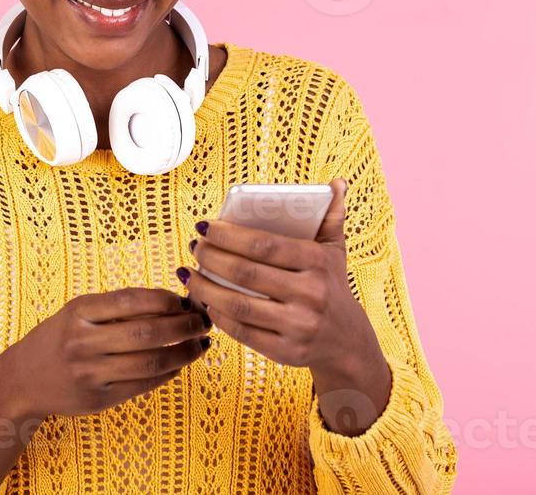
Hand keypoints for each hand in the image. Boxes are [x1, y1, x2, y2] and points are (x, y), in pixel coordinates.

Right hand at [5, 287, 212, 419]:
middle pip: (147, 333)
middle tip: (203, 322)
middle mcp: (83, 342)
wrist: (23, 380)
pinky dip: (169, 373)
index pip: (132, 300)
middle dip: (184, 326)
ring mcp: (90, 373)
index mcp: (79, 312)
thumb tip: (175, 302)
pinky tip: (180, 364)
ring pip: (151, 363)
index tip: (185, 300)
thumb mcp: (79, 313)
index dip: (166, 300)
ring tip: (200, 344)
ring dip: (184, 353)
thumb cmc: (61, 338)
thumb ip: (118, 307)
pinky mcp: (98, 399)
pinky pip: (144, 385)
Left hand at [179, 178, 380, 374]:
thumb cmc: (331, 286)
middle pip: (246, 274)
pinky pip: (242, 332)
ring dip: (205, 288)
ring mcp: (298, 326)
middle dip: (211, 258)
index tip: (205, 226)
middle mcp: (310, 295)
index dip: (228, 235)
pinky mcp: (286, 352)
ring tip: (188, 274)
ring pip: (238, 305)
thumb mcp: (335, 251)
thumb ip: (332, 216)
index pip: (264, 244)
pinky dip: (218, 316)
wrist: (347, 342)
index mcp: (318, 262)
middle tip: (195, 247)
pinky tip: (204, 301)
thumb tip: (336, 183)